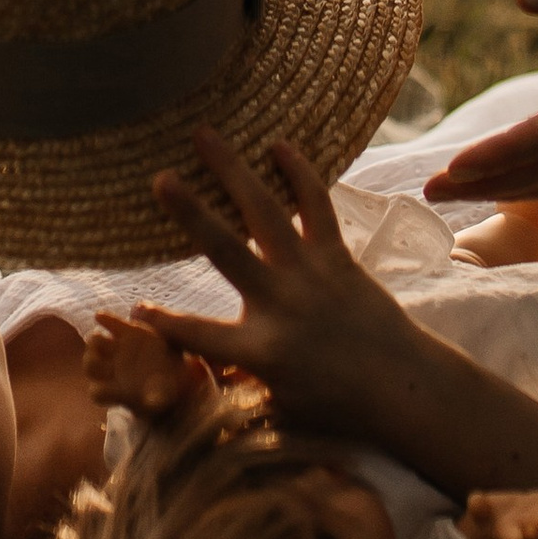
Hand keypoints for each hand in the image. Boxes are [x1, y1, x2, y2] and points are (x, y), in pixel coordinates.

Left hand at [83, 311, 215, 421]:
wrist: (174, 368)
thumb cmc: (165, 388)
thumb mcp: (164, 396)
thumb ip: (157, 398)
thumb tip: (152, 403)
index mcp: (115, 389)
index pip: (98, 393)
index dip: (101, 392)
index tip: (109, 388)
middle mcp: (110, 369)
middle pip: (90, 366)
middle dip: (90, 362)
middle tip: (94, 358)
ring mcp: (116, 348)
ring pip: (95, 344)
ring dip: (95, 342)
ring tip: (97, 338)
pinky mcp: (126, 330)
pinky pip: (110, 322)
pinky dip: (105, 319)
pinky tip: (100, 316)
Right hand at [133, 127, 423, 438]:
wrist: (401, 384)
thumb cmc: (336, 403)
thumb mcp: (278, 401)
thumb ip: (240, 374)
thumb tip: (206, 362)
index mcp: (259, 349)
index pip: (197, 335)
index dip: (164, 324)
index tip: (136, 308)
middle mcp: (280, 302)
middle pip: (224, 250)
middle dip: (189, 212)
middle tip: (160, 177)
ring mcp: (309, 273)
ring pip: (265, 212)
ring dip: (234, 170)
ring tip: (206, 135)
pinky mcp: (337, 256)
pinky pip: (316, 206)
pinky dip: (298, 174)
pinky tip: (279, 144)